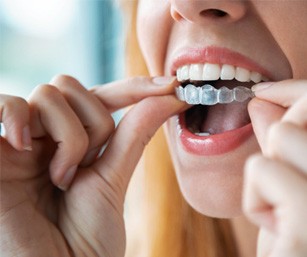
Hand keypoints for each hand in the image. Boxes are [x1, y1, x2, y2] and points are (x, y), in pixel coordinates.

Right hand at [0, 75, 185, 256]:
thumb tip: (169, 97)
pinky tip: (23, 146)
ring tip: (61, 178)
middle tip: (85, 168)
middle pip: (71, 87)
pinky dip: (19, 117)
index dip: (134, 88)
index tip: (172, 86)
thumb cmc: (85, 239)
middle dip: (92, 124)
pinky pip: (5, 105)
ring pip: (49, 94)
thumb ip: (134, 134)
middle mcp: (46, 136)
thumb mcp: (114, 179)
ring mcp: (19, 141)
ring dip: (68, 137)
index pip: (101, 97)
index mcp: (72, 142)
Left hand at [244, 80, 306, 256]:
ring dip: (269, 171)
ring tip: (283, 208)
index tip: (263, 91)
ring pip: (282, 135)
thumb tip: (261, 100)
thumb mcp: (293, 185)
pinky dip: (256, 197)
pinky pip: (261, 168)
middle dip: (281, 134)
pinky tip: (275, 229)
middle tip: (281, 179)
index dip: (295, 88)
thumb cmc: (294, 240)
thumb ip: (286, 141)